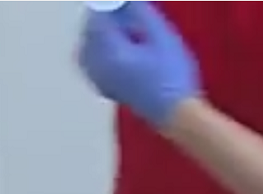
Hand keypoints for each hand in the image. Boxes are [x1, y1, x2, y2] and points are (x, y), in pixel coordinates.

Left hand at [77, 1, 200, 128]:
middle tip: (121, 10)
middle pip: (89, 32)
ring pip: (87, 48)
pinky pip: (91, 64)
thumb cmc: (172, 76)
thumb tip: (128, 0)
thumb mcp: (162, 37)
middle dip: (102, 17)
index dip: (107, 4)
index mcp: (109, 50)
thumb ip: (141, 13)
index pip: (97, 17)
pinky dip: (97, 51)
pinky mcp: (107, 89)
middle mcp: (99, 66)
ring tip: (119, 28)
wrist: (176, 113)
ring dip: (98, 34)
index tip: (121, 2)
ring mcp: (101, 79)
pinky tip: (115, 50)